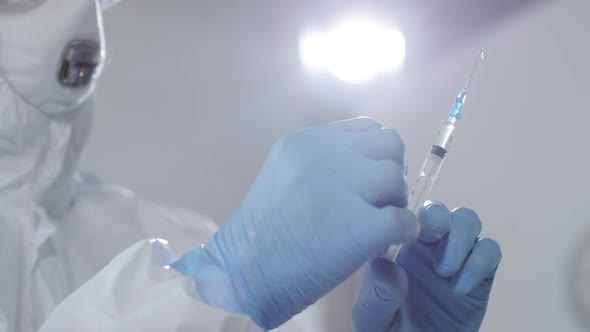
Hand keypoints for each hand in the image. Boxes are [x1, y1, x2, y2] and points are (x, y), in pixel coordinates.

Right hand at [172, 118, 419, 329]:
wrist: (244, 273)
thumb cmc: (263, 231)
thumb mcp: (285, 175)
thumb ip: (322, 162)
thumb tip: (367, 166)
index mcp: (306, 142)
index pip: (368, 129)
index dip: (375, 156)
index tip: (366, 182)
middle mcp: (326, 156)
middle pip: (390, 145)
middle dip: (389, 173)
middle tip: (376, 202)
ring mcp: (344, 188)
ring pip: (396, 179)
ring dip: (395, 202)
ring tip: (376, 225)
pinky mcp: (360, 226)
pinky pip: (404, 219)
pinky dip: (403, 232)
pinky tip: (383, 244)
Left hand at [352, 202, 501, 331]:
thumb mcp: (371, 319)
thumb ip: (377, 296)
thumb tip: (388, 267)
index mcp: (397, 246)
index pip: (406, 213)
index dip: (409, 213)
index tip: (407, 233)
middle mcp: (427, 247)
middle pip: (441, 210)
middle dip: (440, 218)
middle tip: (430, 240)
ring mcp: (456, 258)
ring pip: (468, 220)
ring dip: (460, 238)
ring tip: (445, 272)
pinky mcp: (480, 276)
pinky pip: (490, 250)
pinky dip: (480, 262)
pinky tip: (461, 288)